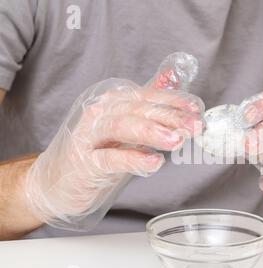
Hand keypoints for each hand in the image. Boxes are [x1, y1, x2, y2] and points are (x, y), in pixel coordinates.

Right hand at [25, 52, 203, 229]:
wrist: (55, 182)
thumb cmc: (95, 153)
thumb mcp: (125, 129)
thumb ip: (146, 106)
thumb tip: (170, 80)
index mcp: (112, 103)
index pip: (146, 97)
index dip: (173, 101)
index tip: (196, 109)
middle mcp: (99, 114)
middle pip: (137, 109)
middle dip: (169, 117)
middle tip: (194, 126)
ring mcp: (89, 137)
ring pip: (122, 127)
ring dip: (152, 132)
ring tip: (176, 140)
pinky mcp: (83, 163)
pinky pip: (110, 158)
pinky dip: (133, 159)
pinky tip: (154, 163)